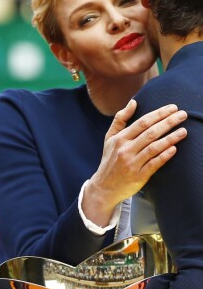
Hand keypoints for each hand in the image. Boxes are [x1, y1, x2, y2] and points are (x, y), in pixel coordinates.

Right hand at [83, 100, 186, 225]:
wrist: (104, 186)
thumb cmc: (110, 159)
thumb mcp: (110, 138)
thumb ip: (120, 119)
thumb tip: (133, 102)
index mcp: (119, 139)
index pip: (142, 123)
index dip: (158, 114)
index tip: (172, 108)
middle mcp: (125, 150)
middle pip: (150, 133)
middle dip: (168, 122)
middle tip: (183, 114)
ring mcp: (132, 163)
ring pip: (154, 148)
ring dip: (170, 138)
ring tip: (184, 131)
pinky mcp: (138, 176)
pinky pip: (154, 164)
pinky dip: (164, 156)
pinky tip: (174, 149)